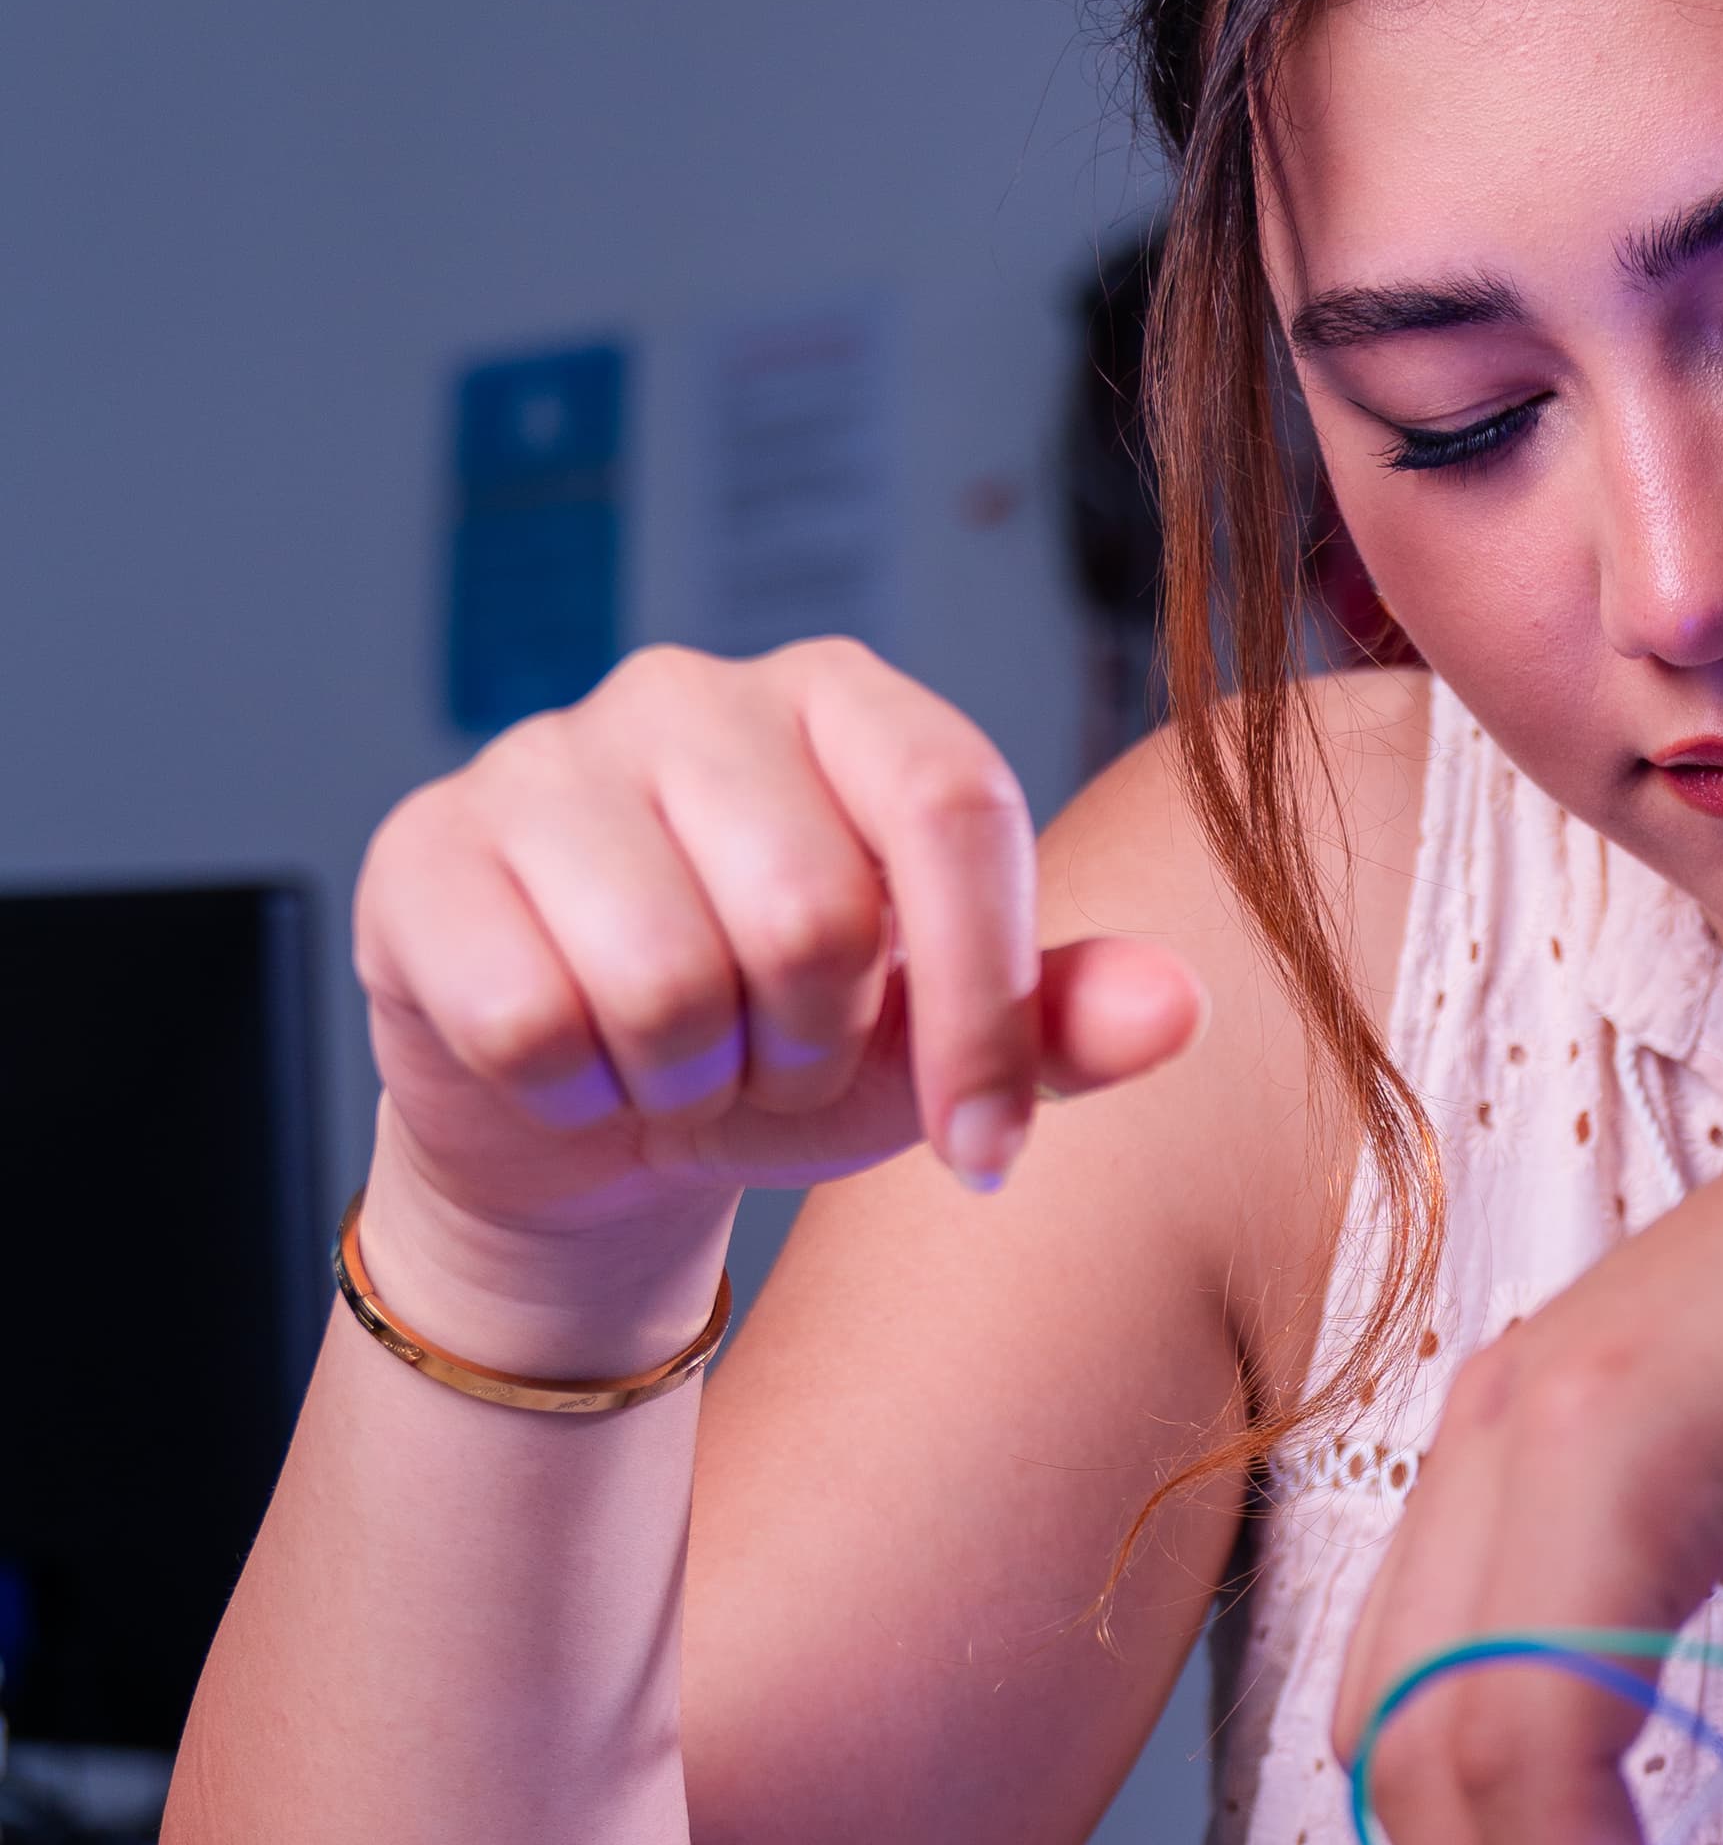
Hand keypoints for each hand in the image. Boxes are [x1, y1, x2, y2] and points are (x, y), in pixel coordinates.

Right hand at [353, 641, 1205, 1327]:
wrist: (583, 1119)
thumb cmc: (776, 1049)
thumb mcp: (933, 1051)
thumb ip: (1061, 1024)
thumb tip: (1178, 1008)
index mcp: (845, 700)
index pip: (953, 807)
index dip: (983, 1005)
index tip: (985, 1150)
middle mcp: (690, 694)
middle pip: (807, 912)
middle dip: (807, 1054)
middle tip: (774, 1068)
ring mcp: (539, 758)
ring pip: (660, 979)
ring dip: (686, 1083)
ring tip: (677, 1066)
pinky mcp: (422, 851)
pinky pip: (528, 1021)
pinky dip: (570, 1092)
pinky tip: (569, 1064)